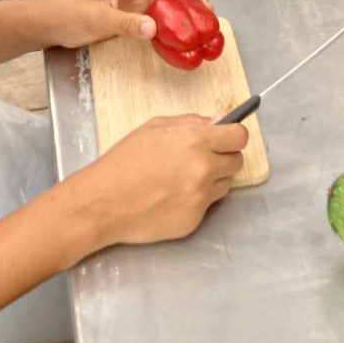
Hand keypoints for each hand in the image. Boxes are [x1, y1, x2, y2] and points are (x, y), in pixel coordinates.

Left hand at [36, 0, 211, 48]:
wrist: (51, 24)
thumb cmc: (69, 14)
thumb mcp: (97, 19)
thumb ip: (126, 23)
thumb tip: (154, 28)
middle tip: (205, 6)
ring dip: (184, 2)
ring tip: (200, 17)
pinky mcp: (132, 14)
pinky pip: (158, 12)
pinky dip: (172, 18)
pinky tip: (180, 30)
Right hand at [70, 115, 247, 250]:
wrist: (103, 201)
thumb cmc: (125, 160)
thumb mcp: (157, 127)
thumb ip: (192, 123)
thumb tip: (219, 121)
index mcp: (197, 140)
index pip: (239, 136)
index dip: (234, 136)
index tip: (227, 139)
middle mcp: (204, 168)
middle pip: (237, 162)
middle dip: (223, 158)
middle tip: (202, 160)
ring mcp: (200, 197)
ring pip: (225, 185)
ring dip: (212, 180)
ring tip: (183, 179)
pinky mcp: (194, 220)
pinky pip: (207, 205)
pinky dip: (196, 200)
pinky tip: (173, 197)